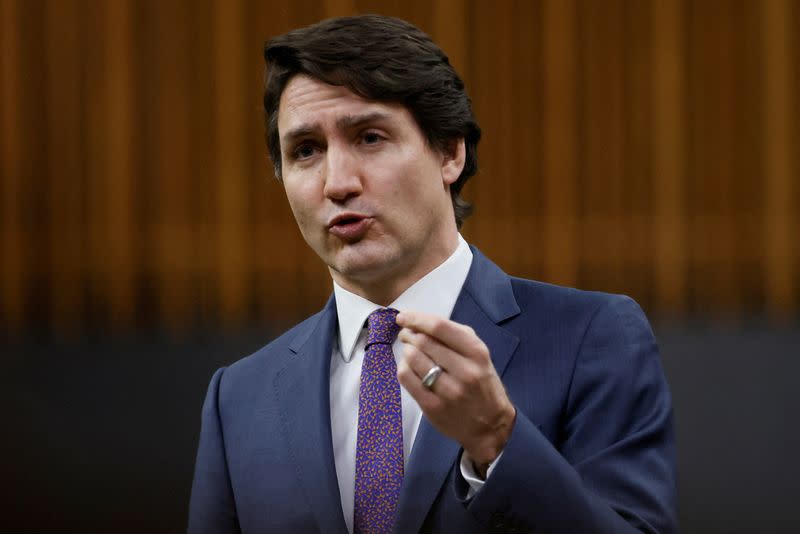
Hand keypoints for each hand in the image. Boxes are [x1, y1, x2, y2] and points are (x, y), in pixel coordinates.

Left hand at [396, 311, 515, 475]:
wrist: (490, 425)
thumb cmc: (482, 383)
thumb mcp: (479, 354)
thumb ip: (455, 335)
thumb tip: (420, 322)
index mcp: (477, 352)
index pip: (440, 327)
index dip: (416, 318)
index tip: (403, 316)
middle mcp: (464, 371)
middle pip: (423, 341)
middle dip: (408, 334)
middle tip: (406, 335)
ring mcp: (448, 391)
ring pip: (412, 358)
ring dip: (406, 350)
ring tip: (410, 351)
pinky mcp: (433, 407)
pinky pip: (406, 378)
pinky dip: (403, 367)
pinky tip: (409, 367)